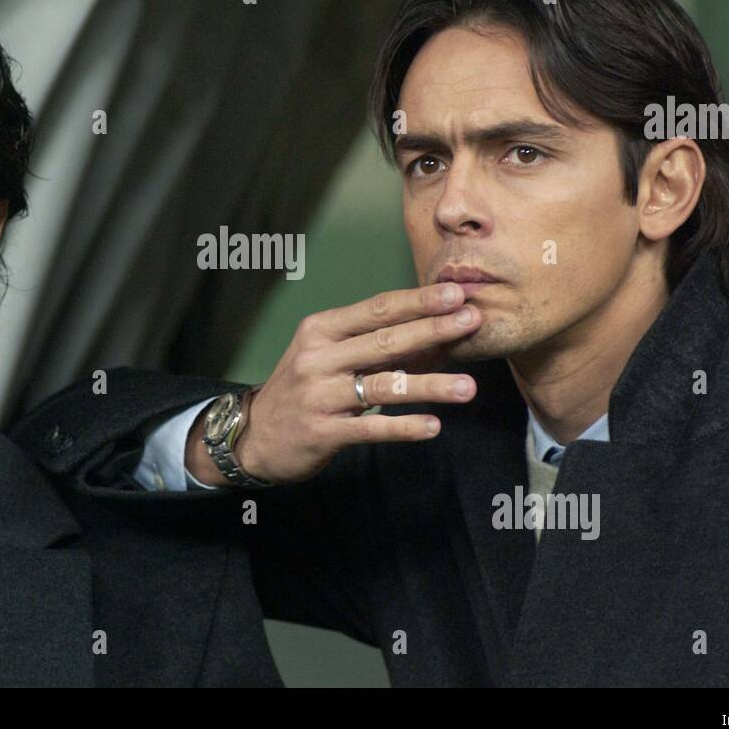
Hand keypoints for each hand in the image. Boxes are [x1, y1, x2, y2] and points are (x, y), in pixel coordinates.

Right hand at [185, 282, 480, 485]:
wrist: (255, 435)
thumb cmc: (304, 388)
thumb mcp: (328, 355)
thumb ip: (375, 344)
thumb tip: (437, 334)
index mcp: (320, 330)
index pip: (377, 309)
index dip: (418, 301)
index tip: (456, 293)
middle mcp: (318, 358)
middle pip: (385, 341)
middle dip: (434, 329)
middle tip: (473, 321)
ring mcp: (319, 395)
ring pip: (384, 386)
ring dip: (430, 385)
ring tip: (468, 388)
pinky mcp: (322, 432)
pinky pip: (371, 429)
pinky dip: (404, 427)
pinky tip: (434, 426)